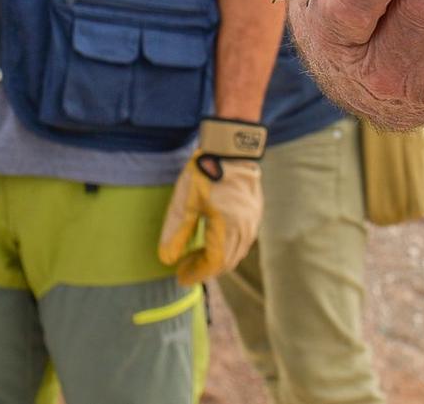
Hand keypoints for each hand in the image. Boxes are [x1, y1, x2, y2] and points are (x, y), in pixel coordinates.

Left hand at [157, 118, 267, 284]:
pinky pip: (244, 239)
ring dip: (217, 259)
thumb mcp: (185, 202)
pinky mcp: (256, 211)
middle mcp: (246, 228)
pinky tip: (214, 240)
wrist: (230, 146)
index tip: (180, 277)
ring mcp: (254, 220)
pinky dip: (228, 247)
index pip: (214, 263)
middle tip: (185, 267)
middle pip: (227, 261)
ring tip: (196, 255)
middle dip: (205, 269)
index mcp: (228, 228)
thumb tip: (167, 259)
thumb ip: (176, 232)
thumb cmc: (204, 172)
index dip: (196, 274)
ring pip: (237, 251)